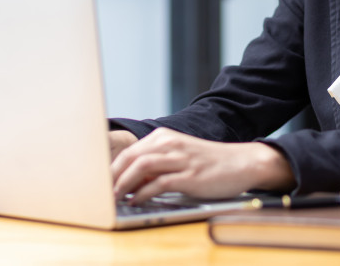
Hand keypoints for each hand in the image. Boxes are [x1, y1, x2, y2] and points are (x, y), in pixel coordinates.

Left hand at [110, 127, 295, 202]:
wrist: (242, 163)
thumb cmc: (208, 163)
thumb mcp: (180, 158)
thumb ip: (156, 165)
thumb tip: (129, 182)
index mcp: (165, 138)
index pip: (128, 151)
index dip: (109, 168)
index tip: (97, 183)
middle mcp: (171, 144)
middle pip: (130, 156)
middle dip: (111, 176)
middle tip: (99, 194)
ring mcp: (181, 159)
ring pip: (141, 167)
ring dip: (123, 184)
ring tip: (113, 199)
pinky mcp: (190, 176)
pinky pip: (159, 183)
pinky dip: (144, 193)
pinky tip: (137, 201)